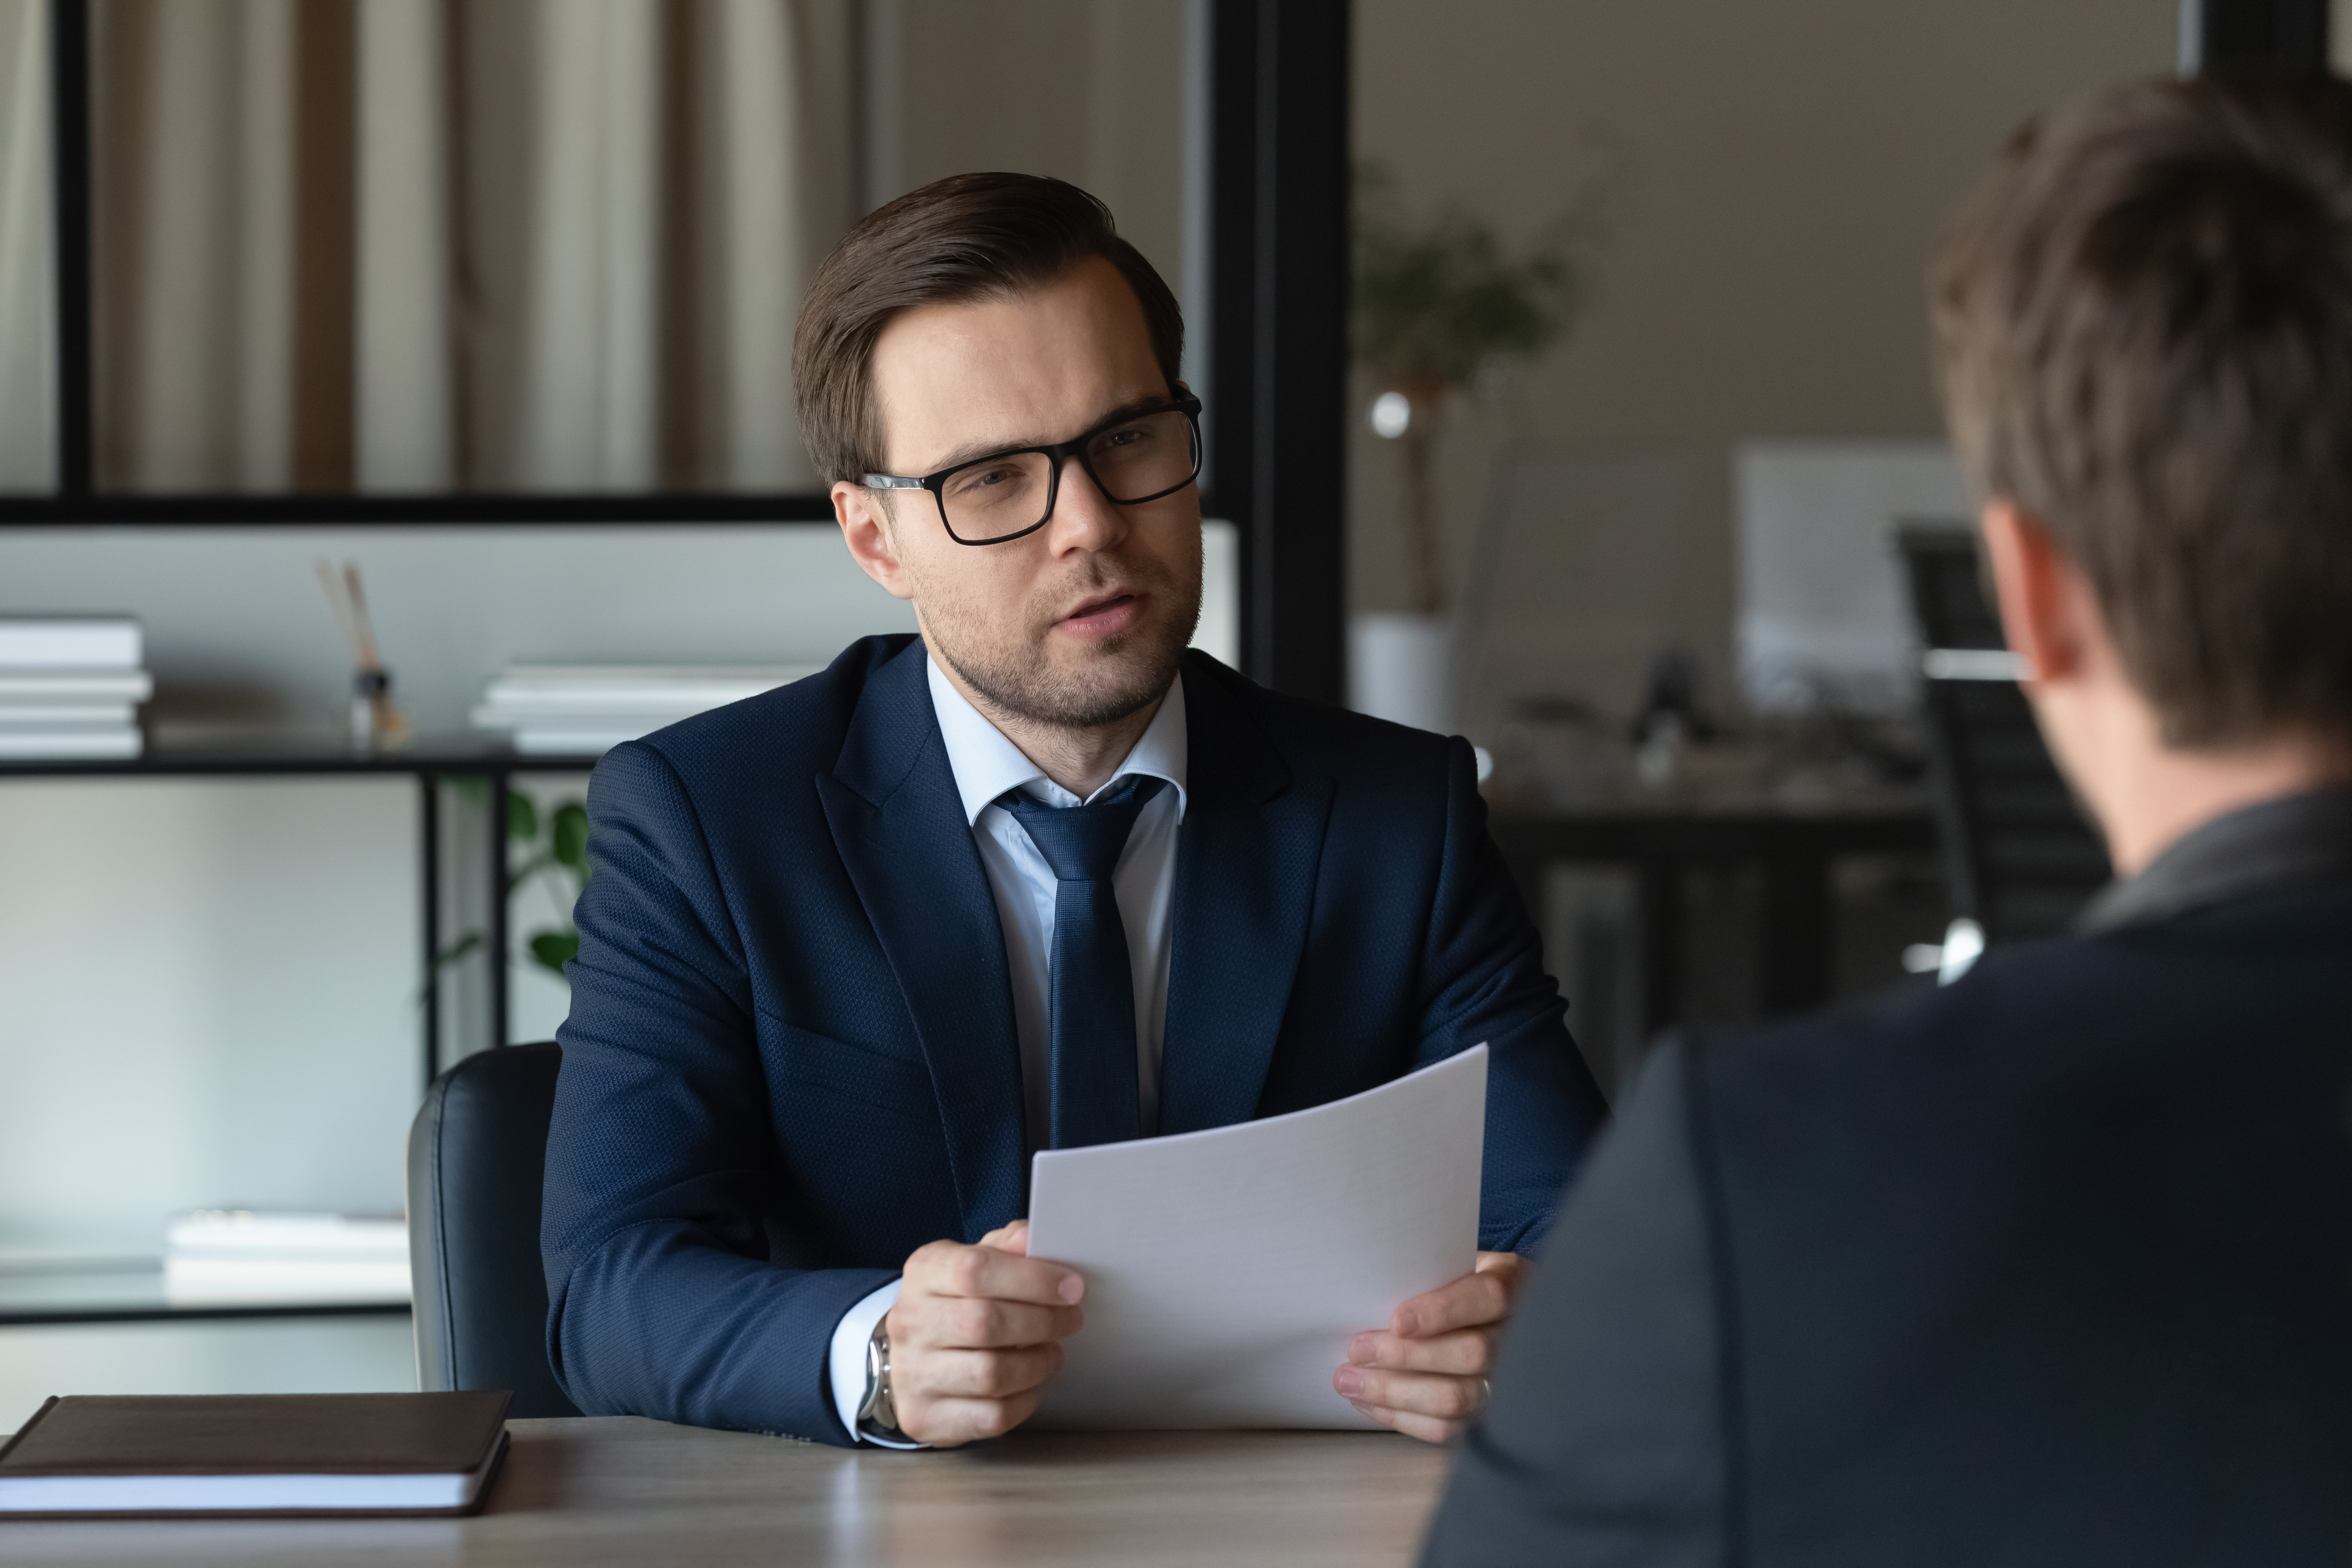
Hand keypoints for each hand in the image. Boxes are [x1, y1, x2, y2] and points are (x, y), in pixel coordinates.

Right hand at [884, 1219, 1084, 1445]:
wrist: (914, 1354)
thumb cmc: (959, 1302)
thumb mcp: (978, 1261)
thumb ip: (1007, 1246)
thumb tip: (1032, 1237)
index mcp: (924, 1272)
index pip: (975, 1270)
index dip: (1032, 1278)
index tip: (1071, 1286)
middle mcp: (910, 1321)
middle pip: (984, 1323)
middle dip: (1042, 1322)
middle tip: (1070, 1320)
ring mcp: (911, 1373)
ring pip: (989, 1374)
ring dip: (1036, 1364)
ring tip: (1051, 1353)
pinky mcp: (923, 1416)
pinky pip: (989, 1416)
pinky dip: (1022, 1401)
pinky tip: (1029, 1385)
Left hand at [1334, 1251, 1525, 1442]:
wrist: (1480, 1314)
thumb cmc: (1452, 1283)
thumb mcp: (1447, 1261)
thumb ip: (1422, 1275)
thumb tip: (1367, 1296)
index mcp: (1511, 1284)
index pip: (1487, 1298)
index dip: (1443, 1312)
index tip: (1397, 1322)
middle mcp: (1518, 1337)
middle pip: (1473, 1355)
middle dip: (1407, 1357)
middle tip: (1357, 1351)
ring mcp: (1506, 1382)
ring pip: (1458, 1398)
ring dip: (1396, 1393)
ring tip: (1350, 1382)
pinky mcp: (1487, 1418)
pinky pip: (1449, 1429)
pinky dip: (1404, 1418)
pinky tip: (1370, 1403)